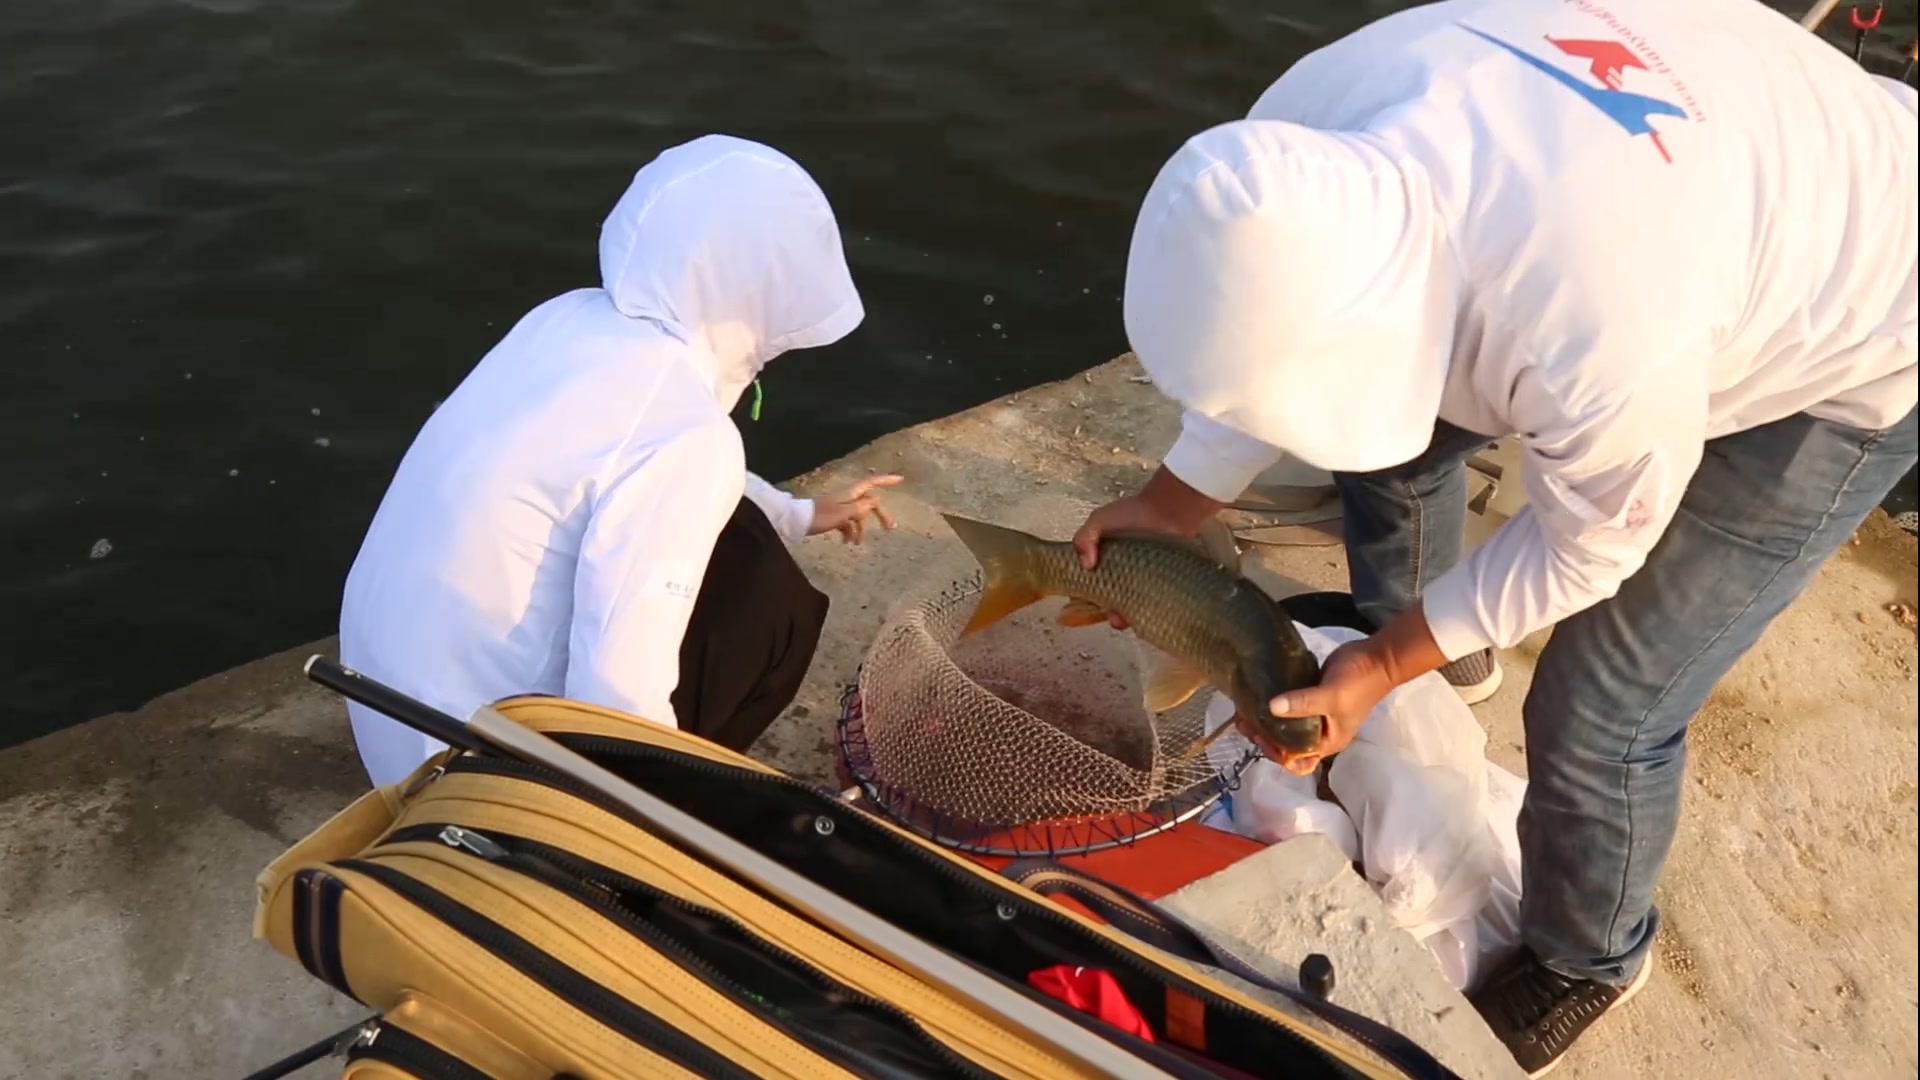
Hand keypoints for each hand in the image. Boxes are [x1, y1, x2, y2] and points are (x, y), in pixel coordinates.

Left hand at [810, 474, 902, 544]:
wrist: (798, 521)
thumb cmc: (820, 516)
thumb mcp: (843, 514)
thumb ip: (860, 507)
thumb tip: (876, 501)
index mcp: (850, 493)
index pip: (872, 483)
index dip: (886, 480)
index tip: (900, 479)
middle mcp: (847, 498)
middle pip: (869, 502)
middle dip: (879, 514)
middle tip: (890, 527)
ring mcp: (840, 507)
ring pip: (858, 516)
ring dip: (860, 529)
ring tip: (858, 544)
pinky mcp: (834, 516)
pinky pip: (848, 523)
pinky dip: (849, 532)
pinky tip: (846, 542)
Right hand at [1071, 467, 1225, 628]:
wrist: (1167, 514)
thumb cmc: (1133, 514)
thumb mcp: (1099, 520)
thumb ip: (1084, 538)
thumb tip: (1086, 564)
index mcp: (1100, 564)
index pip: (1085, 587)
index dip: (1080, 596)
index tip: (1080, 600)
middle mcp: (1117, 577)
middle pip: (1103, 604)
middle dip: (1102, 611)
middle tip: (1106, 610)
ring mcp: (1136, 585)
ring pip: (1123, 610)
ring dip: (1119, 617)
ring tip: (1120, 616)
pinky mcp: (1155, 590)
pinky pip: (1146, 609)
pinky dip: (1142, 615)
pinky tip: (1140, 613)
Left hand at [1255, 639, 1395, 773]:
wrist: (1377, 657)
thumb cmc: (1359, 683)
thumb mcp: (1331, 696)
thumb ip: (1302, 703)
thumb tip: (1271, 708)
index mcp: (1327, 742)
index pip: (1295, 760)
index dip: (1274, 753)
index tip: (1257, 735)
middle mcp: (1319, 733)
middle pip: (1286, 744)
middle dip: (1264, 736)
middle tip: (1243, 720)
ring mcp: (1315, 714)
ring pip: (1285, 725)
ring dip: (1266, 720)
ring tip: (1245, 708)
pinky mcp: (1311, 696)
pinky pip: (1289, 705)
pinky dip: (1274, 703)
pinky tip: (1258, 693)